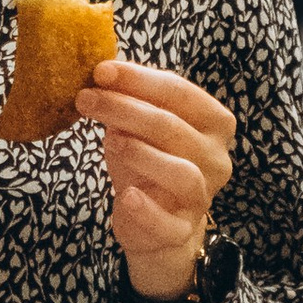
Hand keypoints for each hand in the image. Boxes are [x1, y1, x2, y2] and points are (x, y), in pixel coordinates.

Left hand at [81, 58, 234, 300]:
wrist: (155, 222)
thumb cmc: (149, 162)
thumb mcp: (139, 127)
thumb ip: (131, 101)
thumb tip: (104, 74)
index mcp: (214, 123)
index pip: (180, 91)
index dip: (139, 79)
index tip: (100, 71)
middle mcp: (216, 158)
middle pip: (173, 127)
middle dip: (125, 108)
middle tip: (86, 98)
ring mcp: (202, 197)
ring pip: (182, 172)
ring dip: (141, 153)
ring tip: (109, 140)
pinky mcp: (182, 230)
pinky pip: (167, 222)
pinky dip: (146, 209)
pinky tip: (126, 195)